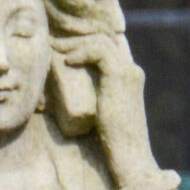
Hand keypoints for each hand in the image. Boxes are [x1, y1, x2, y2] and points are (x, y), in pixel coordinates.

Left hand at [50, 33, 160, 188]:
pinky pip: (99, 51)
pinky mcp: (120, 77)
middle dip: (79, 33)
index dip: (88, 38)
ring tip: (57, 48)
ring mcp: (128, 72)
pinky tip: (68, 61)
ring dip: (76, 42)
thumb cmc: (112, 142)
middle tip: (56, 38)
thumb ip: (93, 97)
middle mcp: (132, 70)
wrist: (129, 156)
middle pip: (106, 36)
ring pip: (101, 40)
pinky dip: (81, 52)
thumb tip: (67, 92)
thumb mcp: (100, 112)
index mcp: (129, 76)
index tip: (65, 42)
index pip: (111, 44)